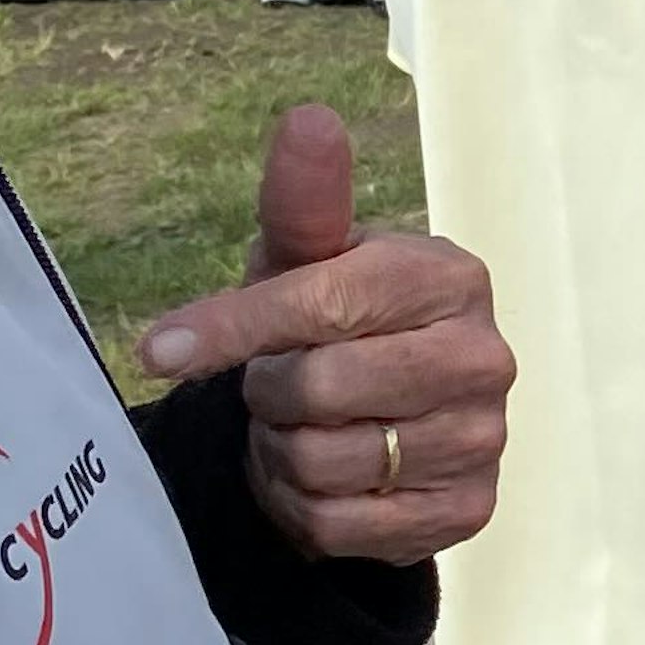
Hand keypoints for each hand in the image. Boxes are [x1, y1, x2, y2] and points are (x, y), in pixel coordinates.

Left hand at [139, 107, 513, 565]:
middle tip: (280, 383)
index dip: (234, 327)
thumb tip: (309, 118)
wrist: (383, 416)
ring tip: (304, 429)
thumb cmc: (336, 319)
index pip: (323, 303)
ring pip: (324, 463)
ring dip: (285, 454)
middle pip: (318, 389)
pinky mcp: (469, 510)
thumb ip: (304, 201)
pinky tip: (327, 479)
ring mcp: (485, 438)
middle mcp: (485, 357)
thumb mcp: (308, 259)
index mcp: (450, 276)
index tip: (160, 349)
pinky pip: (342, 525)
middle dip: (270, 393)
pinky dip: (308, 508)